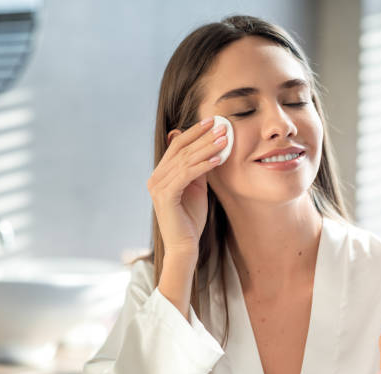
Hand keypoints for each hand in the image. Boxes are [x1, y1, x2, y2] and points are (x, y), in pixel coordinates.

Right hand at [146, 117, 227, 255]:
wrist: (185, 245)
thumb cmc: (191, 218)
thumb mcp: (196, 188)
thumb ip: (198, 168)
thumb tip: (208, 148)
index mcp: (161, 174)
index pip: (177, 146)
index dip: (194, 132)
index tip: (213, 121)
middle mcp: (155, 177)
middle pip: (181, 149)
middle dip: (203, 136)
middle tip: (223, 126)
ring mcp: (158, 186)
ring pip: (185, 160)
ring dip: (207, 148)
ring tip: (225, 139)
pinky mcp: (165, 196)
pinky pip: (186, 175)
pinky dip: (203, 165)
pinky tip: (218, 159)